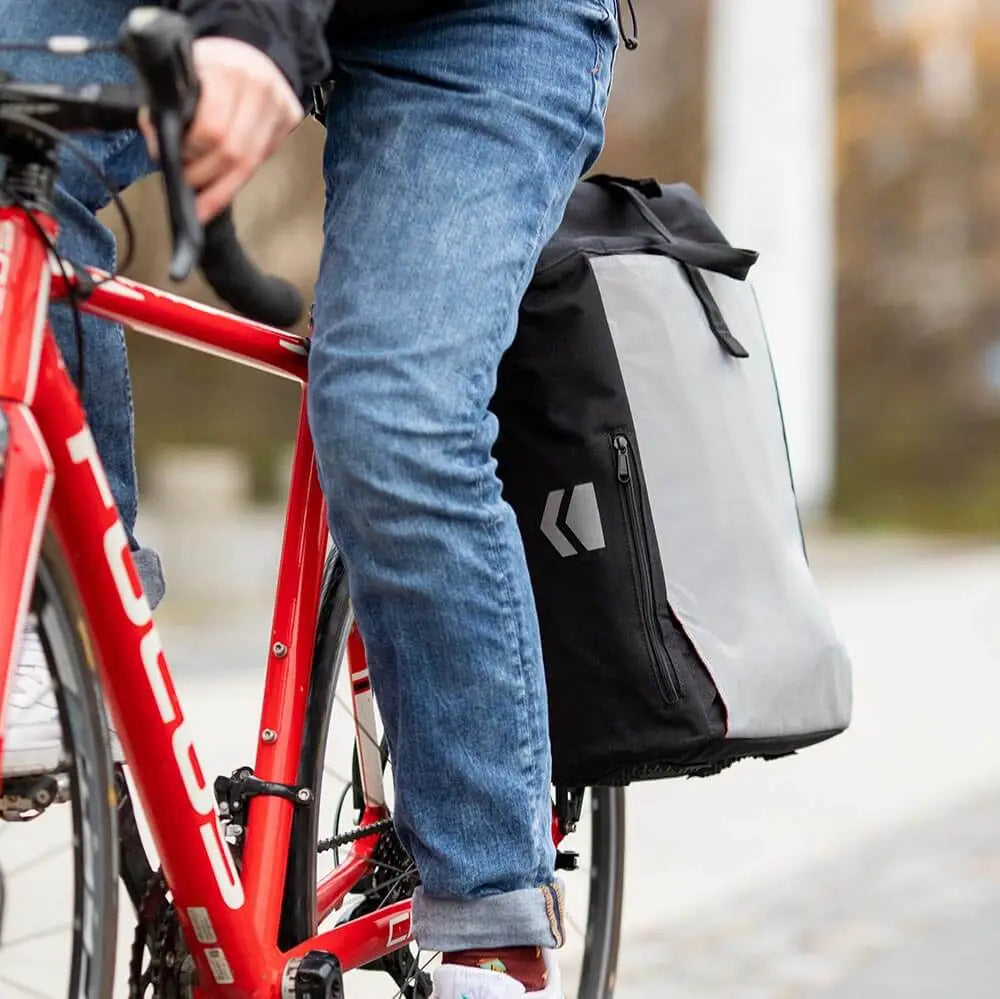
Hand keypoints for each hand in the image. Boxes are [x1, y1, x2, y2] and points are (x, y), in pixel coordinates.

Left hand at [143, 37, 302, 222]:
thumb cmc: (211, 66)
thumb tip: (160, 148)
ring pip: (251, 163)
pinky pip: (264, 158)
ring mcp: (279, 103)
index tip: (177, 167)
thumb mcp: (181, 74)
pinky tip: (228, 175)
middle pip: (234, 153)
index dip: (192, 155)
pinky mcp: (291, 118)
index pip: (212, 130)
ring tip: (207, 196)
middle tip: (190, 185)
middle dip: (207, 176)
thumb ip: (166, 107)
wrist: (248, 50)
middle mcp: (258, 86)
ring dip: (224, 185)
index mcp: (225, 70)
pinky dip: (243, 171)